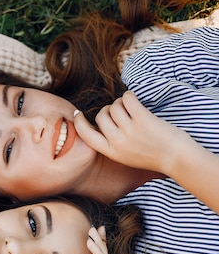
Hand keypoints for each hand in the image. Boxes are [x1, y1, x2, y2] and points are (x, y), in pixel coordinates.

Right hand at [73, 91, 192, 174]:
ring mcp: (130, 130)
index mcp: (111, 152)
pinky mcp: (142, 119)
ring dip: (121, 103)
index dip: (79, 123)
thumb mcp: (125, 156)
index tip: (78, 114)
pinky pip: (127, 99)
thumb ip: (111, 143)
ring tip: (132, 109)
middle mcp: (118, 142)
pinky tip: (135, 100)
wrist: (176, 158)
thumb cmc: (152, 156)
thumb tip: (99, 122)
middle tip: (120, 112)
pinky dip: (130, 96)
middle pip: (101, 115)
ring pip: (114, 106)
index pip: (86, 135)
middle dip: (108, 110)